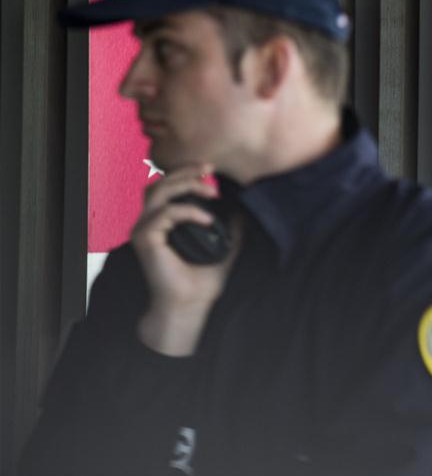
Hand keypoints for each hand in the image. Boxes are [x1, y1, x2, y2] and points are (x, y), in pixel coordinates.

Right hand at [131, 163, 241, 355]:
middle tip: (210, 169)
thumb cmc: (201, 281)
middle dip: (186, 172)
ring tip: (210, 191)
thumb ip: (230, 228)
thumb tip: (243, 210)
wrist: (190, 305)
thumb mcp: (223, 247)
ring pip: (158, 192)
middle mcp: (149, 223)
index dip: (186, 173)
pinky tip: (207, 219)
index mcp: (162, 222)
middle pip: (160, 183)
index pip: (167, 187)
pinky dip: (188, 211)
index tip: (210, 170)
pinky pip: (165, 214)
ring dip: (185, 184)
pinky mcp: (146, 239)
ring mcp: (144, 230)